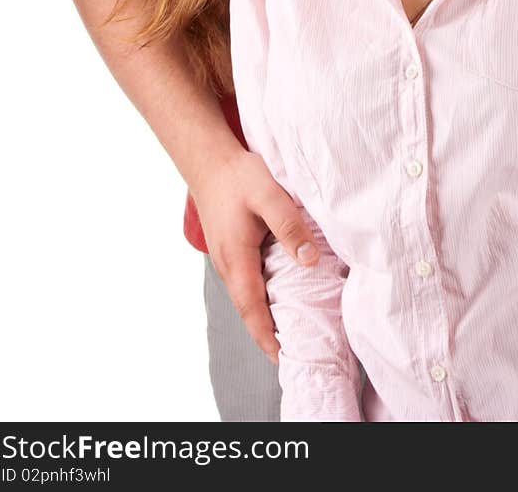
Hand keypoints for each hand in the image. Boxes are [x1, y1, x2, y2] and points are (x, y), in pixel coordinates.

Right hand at [192, 148, 318, 362]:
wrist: (208, 159)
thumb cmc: (238, 175)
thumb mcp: (269, 195)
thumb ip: (289, 226)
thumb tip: (308, 260)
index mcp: (237, 258)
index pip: (252, 310)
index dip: (267, 336)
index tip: (284, 357)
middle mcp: (228, 264)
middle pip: (248, 309)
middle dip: (268, 333)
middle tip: (296, 349)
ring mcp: (226, 258)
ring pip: (246, 295)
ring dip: (264, 314)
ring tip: (292, 328)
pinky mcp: (230, 248)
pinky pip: (245, 281)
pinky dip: (260, 294)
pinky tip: (279, 292)